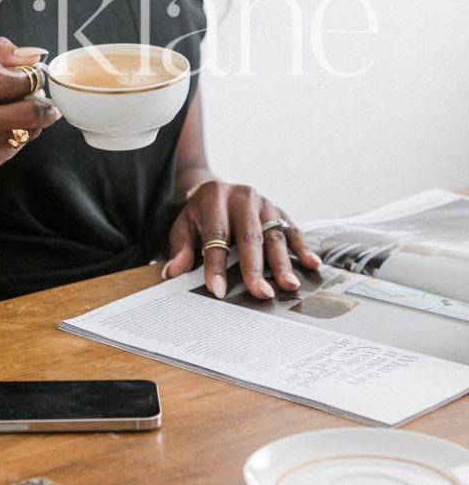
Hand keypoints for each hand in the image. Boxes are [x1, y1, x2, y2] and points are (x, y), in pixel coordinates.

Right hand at [0, 37, 59, 186]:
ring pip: (29, 131)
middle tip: (41, 94)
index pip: (11, 80)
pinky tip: (6, 128)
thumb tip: (33, 54)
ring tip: (28, 108)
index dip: (33, 75)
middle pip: (28, 112)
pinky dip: (20, 134)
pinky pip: (18, 146)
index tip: (34, 73)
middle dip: (45, 101)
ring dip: (36, 118)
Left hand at [163, 181, 320, 299]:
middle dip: (255, 267)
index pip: (215, 234)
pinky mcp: (279, 212)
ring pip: (274, 234)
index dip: (216, 264)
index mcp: (214, 198)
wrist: (216, 191)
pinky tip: (311, 264)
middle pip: (249, 235)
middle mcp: (242, 197)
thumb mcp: (183, 227)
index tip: (217, 289)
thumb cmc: (200, 216)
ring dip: (283, 262)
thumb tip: (173, 273)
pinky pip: (293, 230)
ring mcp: (264, 203)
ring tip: (289, 285)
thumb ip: (180, 249)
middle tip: (261, 292)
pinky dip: (303, 248)